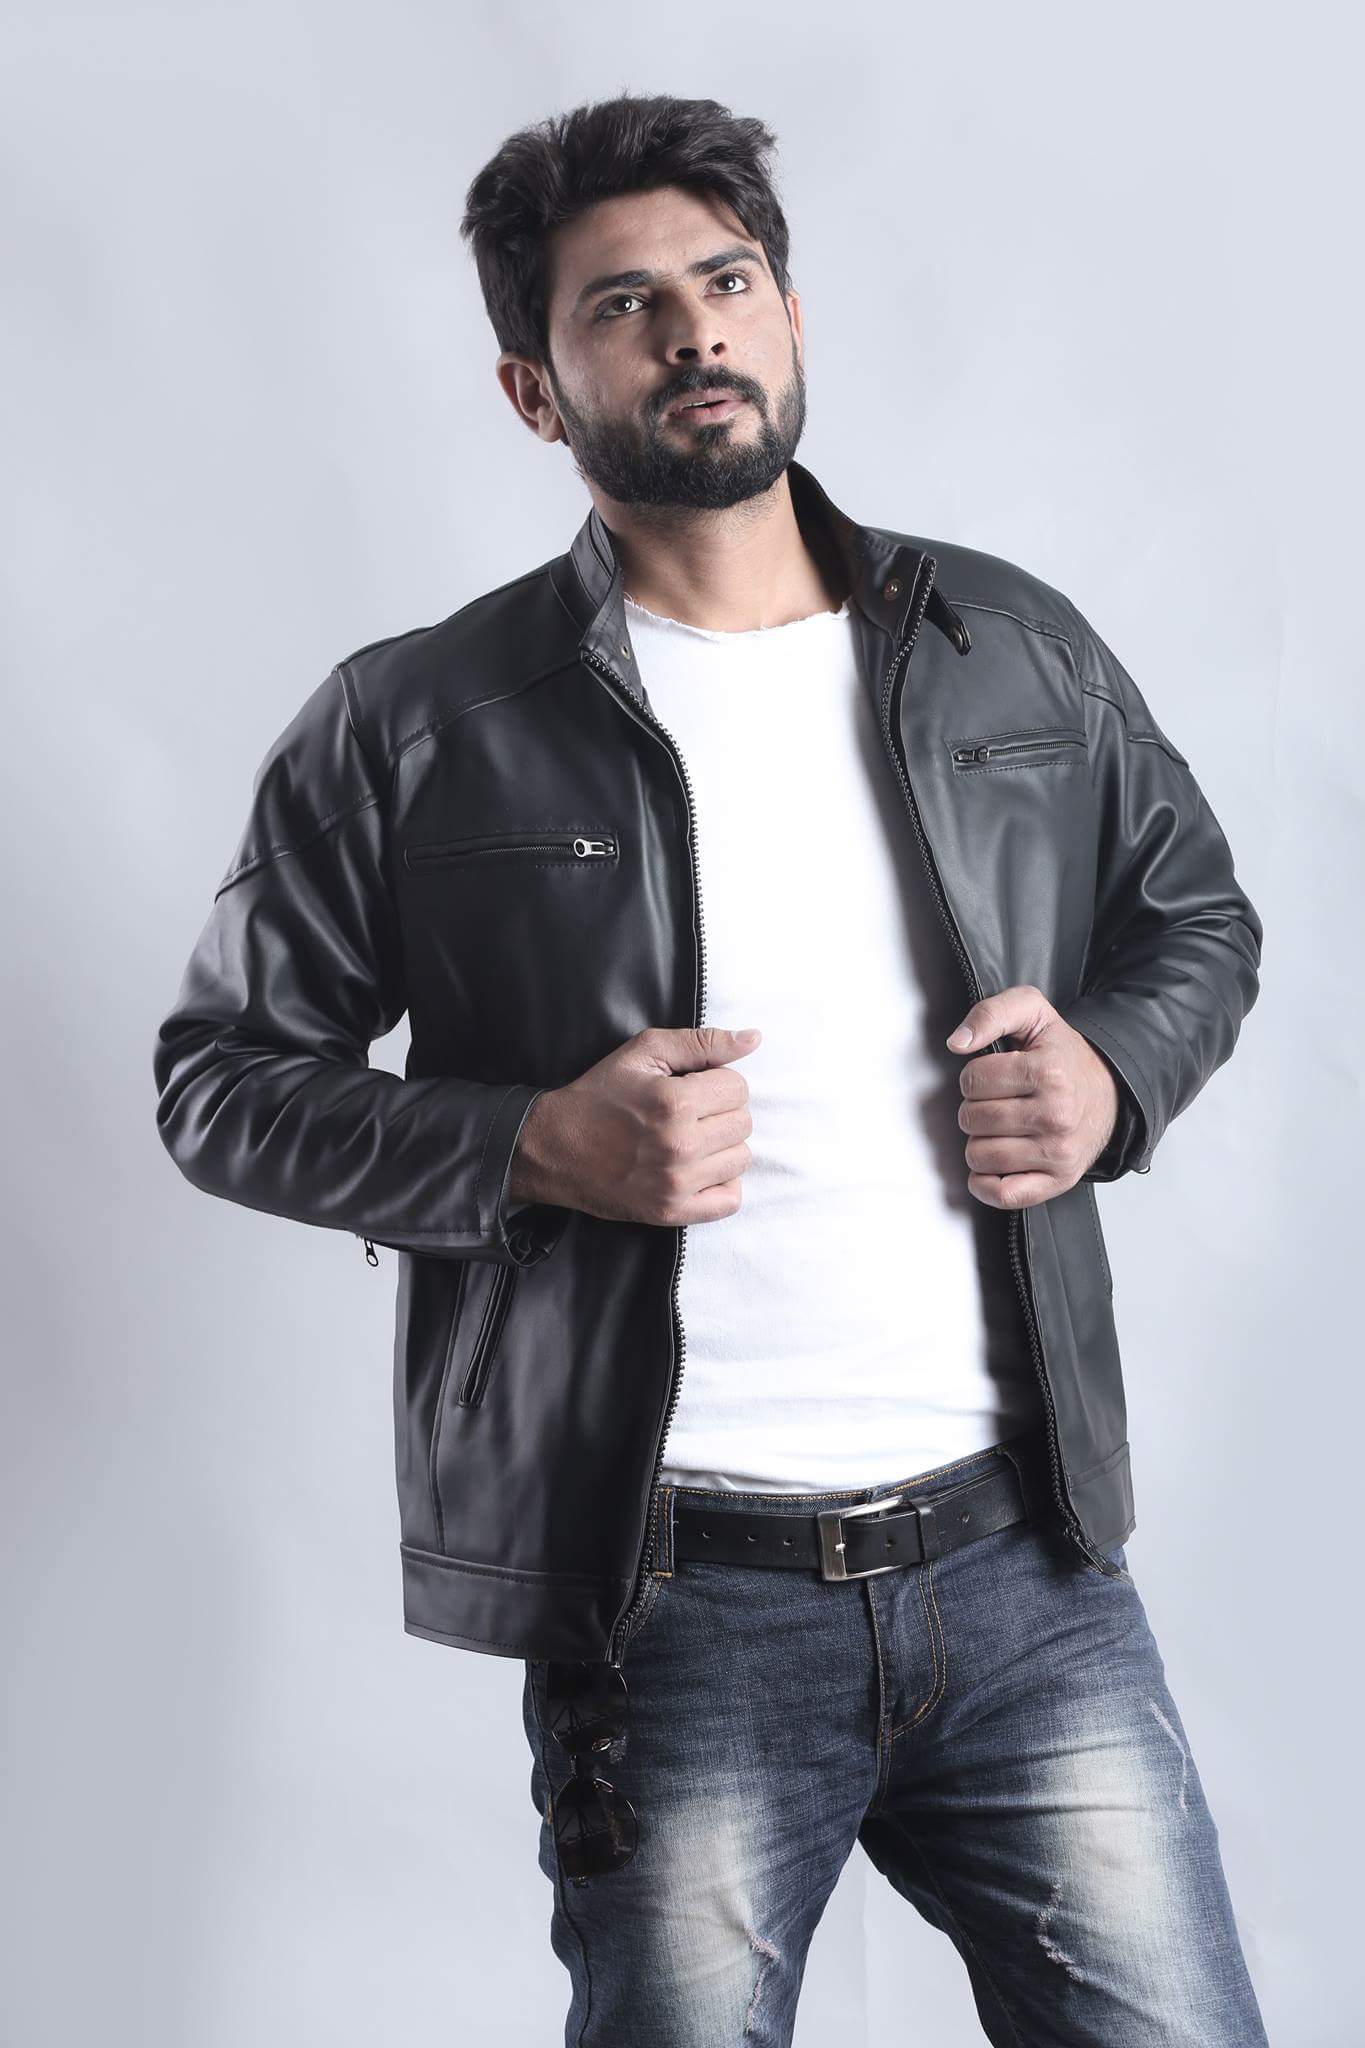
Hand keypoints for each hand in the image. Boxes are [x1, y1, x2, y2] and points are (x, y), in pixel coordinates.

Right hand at [508, 1025, 760, 1226]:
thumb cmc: (600, 1095)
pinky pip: (730, 1200)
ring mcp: (676, 1184)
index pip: (738, 1088)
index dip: (716, 1082)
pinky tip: (698, 1169)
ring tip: (689, 1140)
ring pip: (741, 1159)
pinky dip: (721, 1184)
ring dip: (721, 1146)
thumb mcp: (644, 1052)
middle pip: (743, 1123)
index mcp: (673, 1102)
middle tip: (688, 1113)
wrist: (554, 1148)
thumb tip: (753, 1039)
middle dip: (720, 1112)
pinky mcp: (672, 1212)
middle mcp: (679, 1146)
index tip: (691, 1087)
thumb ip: (702, 1042)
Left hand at [945, 985, 1118, 1208]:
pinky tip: (992, 1165)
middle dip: (976, 1108)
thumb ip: (991, 1013)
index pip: (973, 1080)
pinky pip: (1003, 1194)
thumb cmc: (1063, 1057)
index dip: (975, 1076)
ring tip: (1000, 1129)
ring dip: (979, 1142)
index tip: (994, 1076)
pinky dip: (985, 1184)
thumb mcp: (1033, 1013)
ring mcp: (1058, 1152)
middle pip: (973, 1119)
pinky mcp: (1058, 1180)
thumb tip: (958, 1042)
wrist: (1109, 1093)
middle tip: (999, 1102)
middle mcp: (1056, 1115)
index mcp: (1048, 1073)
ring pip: (980, 1156)